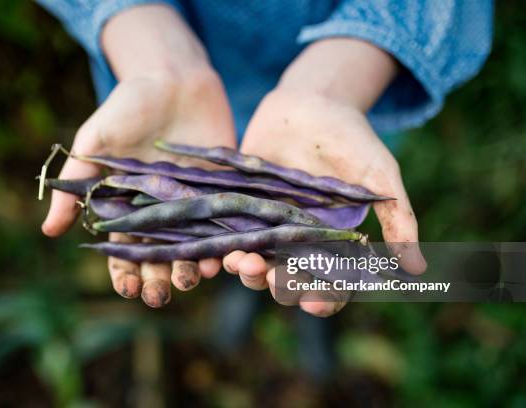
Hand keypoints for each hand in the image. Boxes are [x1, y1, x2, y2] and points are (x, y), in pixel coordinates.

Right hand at [42, 5, 235, 306]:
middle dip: (158, 281)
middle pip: (160, 258)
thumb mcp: (94, 142)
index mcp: (129, 207)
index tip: (126, 289)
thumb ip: (76, 185)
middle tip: (158, 296)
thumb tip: (48, 230)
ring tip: (191, 280)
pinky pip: (225, 223)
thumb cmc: (127, 107)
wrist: (173, 78)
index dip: (124, 274)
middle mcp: (162, 213)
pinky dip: (225, 242)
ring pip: (194, 249)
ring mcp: (194, 204)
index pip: (125, 252)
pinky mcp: (222, 190)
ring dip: (193, 269)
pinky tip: (225, 257)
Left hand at [223, 38, 426, 316]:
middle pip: (287, 279)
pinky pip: (228, 232)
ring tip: (243, 264)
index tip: (315, 303)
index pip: (329, 284)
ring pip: (256, 261)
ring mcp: (267, 223)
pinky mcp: (241, 205)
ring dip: (248, 270)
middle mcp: (298, 239)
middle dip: (280, 286)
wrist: (311, 101)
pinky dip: (221, 246)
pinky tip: (217, 251)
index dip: (323, 299)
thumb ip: (398, 219)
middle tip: (274, 281)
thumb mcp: (380, 175)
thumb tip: (417, 269)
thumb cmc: (352, 138)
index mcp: (333, 241)